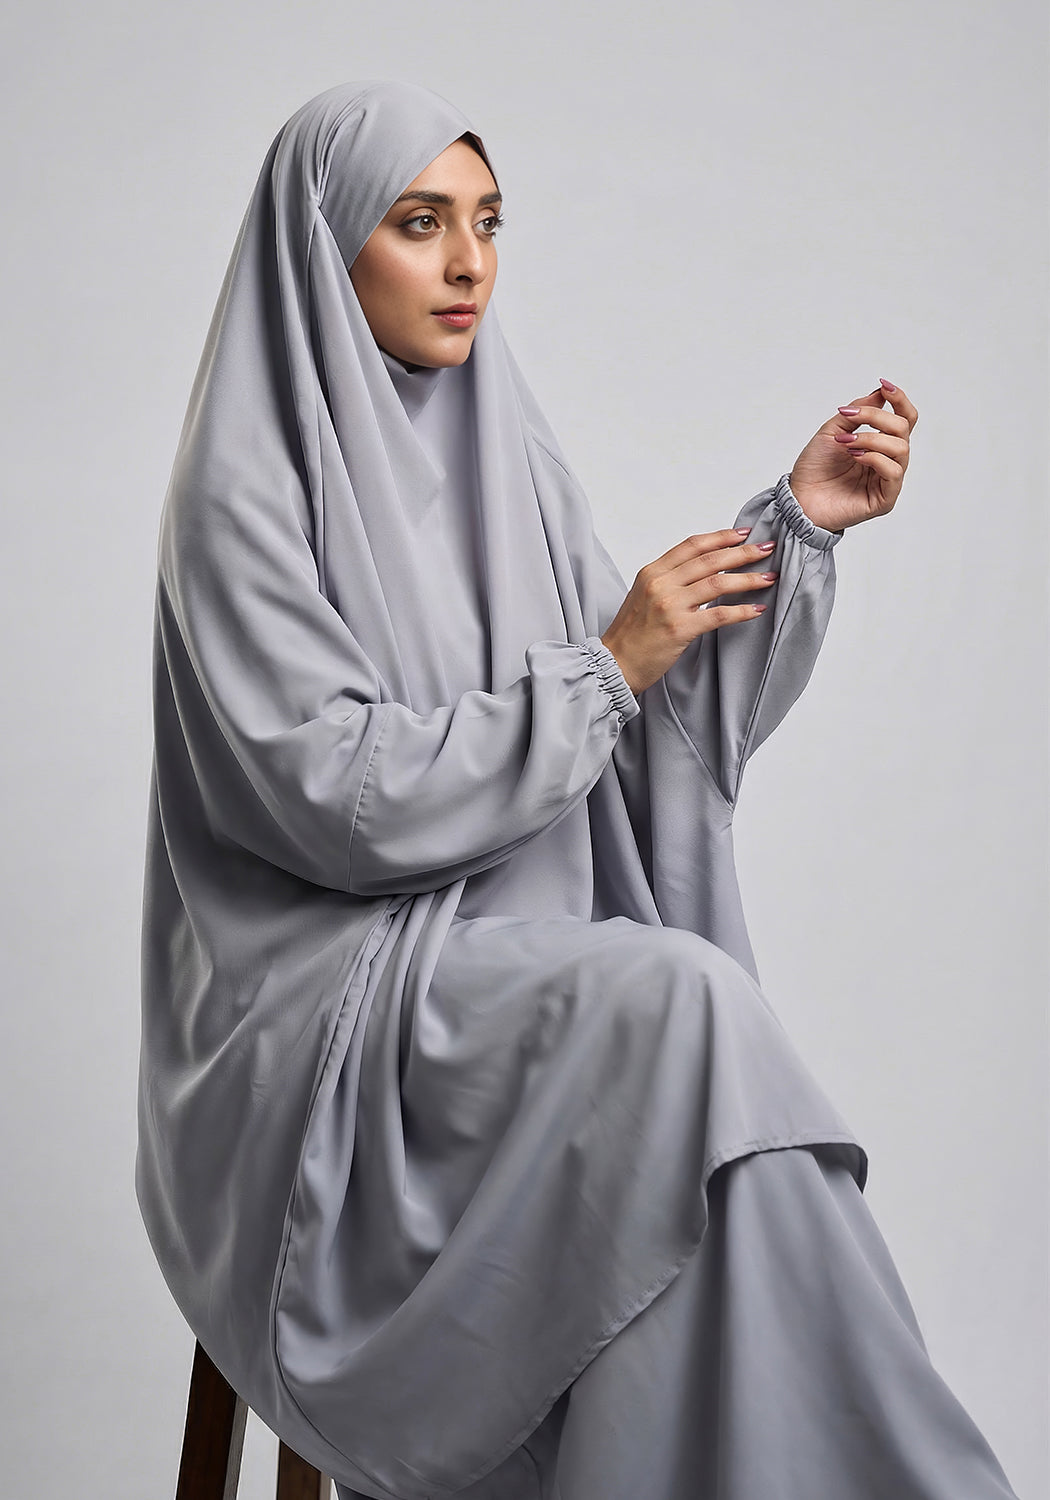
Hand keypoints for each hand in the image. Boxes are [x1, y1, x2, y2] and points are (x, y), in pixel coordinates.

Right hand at [601, 530, 777, 695]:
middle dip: (743, 552)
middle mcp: (661, 584)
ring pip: (718, 583)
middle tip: (766, 548)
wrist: (615, 664)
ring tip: (768, 577)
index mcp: (652, 572)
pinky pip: (719, 615)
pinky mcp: (680, 629)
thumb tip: (702, 571)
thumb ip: (669, 581)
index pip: (692, 546)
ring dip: (748, 578)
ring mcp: (670, 606)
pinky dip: (741, 611)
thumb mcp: (643, 596)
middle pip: (710, 560)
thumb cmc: (631, 635)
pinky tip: (756, 610)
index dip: (720, 537)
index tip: (743, 533)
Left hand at [789, 379, 917, 532]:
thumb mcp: (833, 431)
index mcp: (880, 445)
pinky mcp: (885, 499)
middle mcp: (888, 461)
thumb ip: (858, 412)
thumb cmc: (814, 469)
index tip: (885, 386)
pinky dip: (875, 458)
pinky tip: (856, 457)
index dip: (899, 400)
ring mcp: (887, 480)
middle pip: (903, 429)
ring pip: (901, 448)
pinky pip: (894, 472)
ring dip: (872, 438)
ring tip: (847, 443)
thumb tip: (880, 393)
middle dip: (877, 417)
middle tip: (851, 418)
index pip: (903, 419)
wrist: (797, 498)